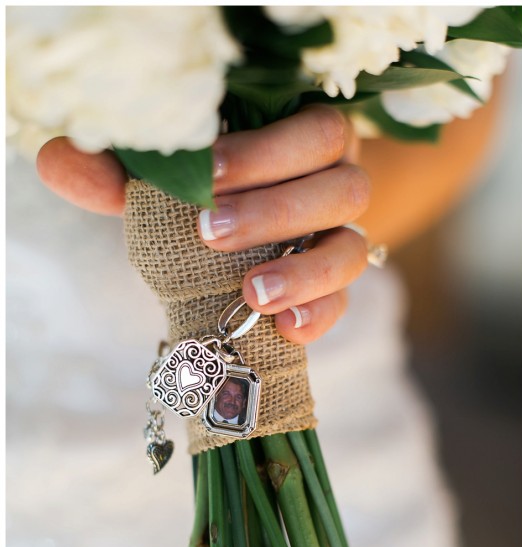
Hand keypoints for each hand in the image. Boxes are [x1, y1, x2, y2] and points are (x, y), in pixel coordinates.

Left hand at [37, 105, 369, 343]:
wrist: (234, 247)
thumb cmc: (205, 200)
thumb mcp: (161, 183)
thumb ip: (117, 173)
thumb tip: (57, 160)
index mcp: (303, 142)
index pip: (315, 132)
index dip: (268, 152)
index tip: (206, 176)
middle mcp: (336, 185)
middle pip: (345, 188)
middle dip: (276, 211)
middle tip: (211, 233)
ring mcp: (341, 241)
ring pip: (351, 251)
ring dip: (304, 272)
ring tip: (250, 294)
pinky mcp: (335, 293)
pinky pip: (343, 304)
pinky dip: (317, 316)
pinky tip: (284, 328)